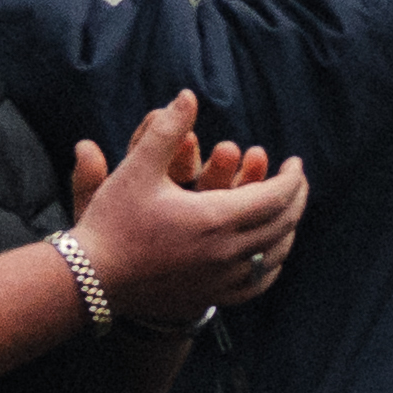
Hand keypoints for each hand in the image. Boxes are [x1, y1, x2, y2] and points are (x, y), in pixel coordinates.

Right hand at [67, 89, 306, 330]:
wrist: (95, 278)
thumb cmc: (115, 220)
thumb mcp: (137, 167)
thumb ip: (167, 129)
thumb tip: (188, 96)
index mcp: (215, 218)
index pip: (274, 198)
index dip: (291, 179)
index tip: (296, 162)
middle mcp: (226, 253)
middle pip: (281, 226)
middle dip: (296, 200)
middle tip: (297, 180)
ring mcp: (221, 280)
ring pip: (273, 256)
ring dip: (287, 231)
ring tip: (288, 211)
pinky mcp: (211, 296)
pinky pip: (256, 284)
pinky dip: (271, 265)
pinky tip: (269, 256)